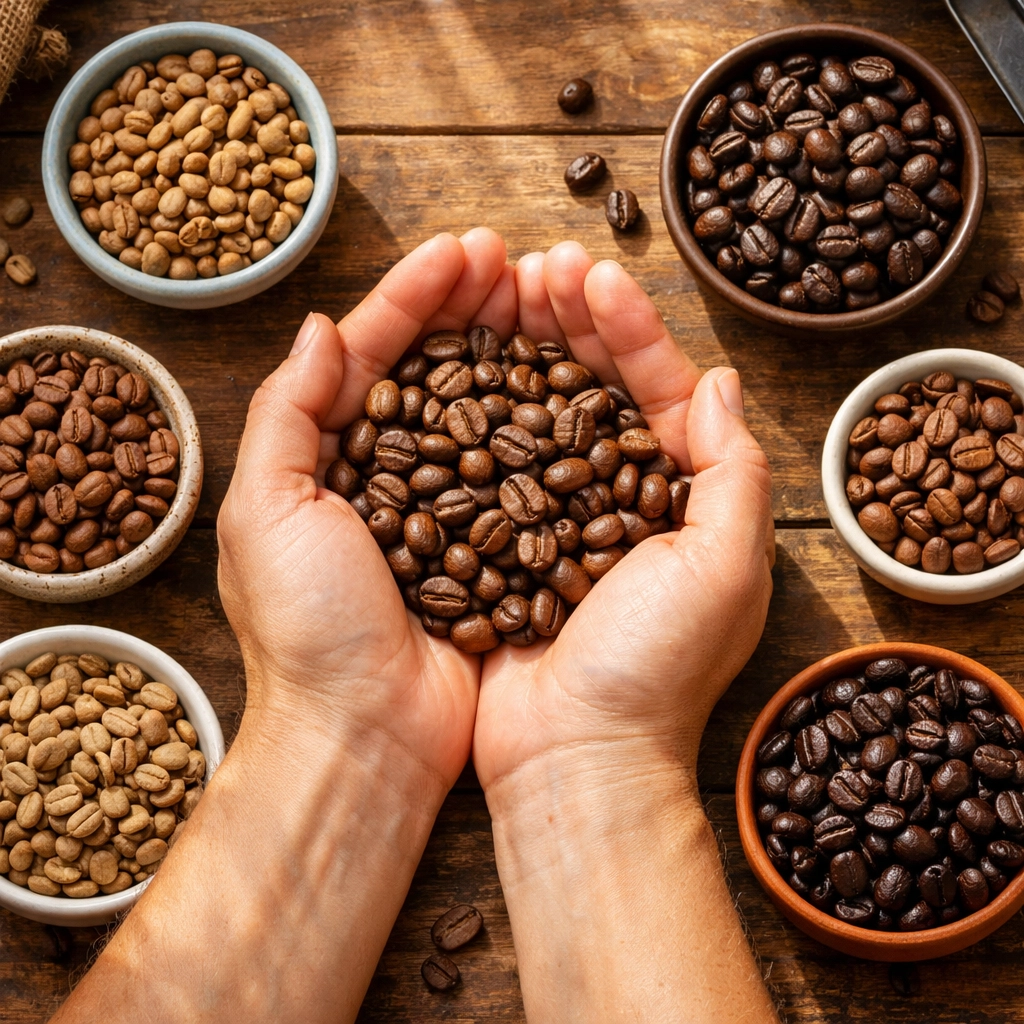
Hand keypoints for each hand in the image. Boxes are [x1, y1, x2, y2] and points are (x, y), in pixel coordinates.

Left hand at [217, 228, 514, 793]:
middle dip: (472, 307)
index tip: (462, 250)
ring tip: (548, 299)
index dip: (415, 296)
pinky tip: (571, 384)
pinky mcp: (491, 544)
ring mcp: (445, 507)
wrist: (364, 732)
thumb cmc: (306, 630)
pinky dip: (543, 423)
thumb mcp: (267, 511)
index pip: (371, 351)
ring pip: (482, 407)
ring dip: (512, 350)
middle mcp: (387, 473)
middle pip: (434, 369)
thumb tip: (318, 328)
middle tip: (517, 258)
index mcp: (325, 457)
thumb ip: (286, 413)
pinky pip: (520, 470)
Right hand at [474, 241, 774, 795]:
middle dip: (568, 322)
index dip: (628, 328)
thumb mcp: (725, 565)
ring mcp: (556, 519)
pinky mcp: (502, 541)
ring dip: (521, 350)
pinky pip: (491, 461)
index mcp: (680, 498)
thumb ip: (735, 469)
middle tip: (535, 264)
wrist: (574, 757)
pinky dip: (477, 412)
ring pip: (538, 413)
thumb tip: (721, 380)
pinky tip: (456, 366)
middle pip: (594, 389)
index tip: (591, 275)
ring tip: (497, 291)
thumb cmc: (655, 669)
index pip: (658, 389)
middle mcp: (619, 501)